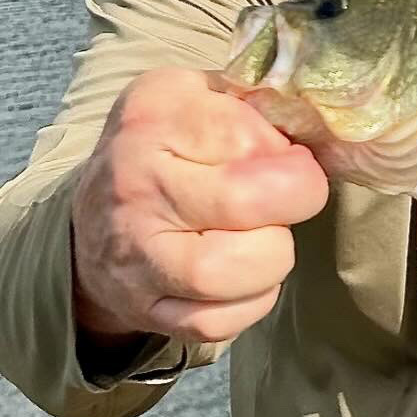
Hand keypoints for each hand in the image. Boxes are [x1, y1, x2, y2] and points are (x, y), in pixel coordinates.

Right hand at [70, 67, 328, 346]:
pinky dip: (251, 302)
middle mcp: (136, 182)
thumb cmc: (170, 145)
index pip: (247, 135)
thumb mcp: (203, 93)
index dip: (288, 150)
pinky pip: (215, 323)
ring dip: (271, 256)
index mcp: (155, 115)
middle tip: (291, 196)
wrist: (95, 213)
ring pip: (228, 272)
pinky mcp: (142, 308)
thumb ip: (260, 98)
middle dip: (294, 199)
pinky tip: (248, 275)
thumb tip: (321, 125)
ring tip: (266, 237)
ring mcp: (134, 252)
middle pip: (246, 200)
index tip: (286, 154)